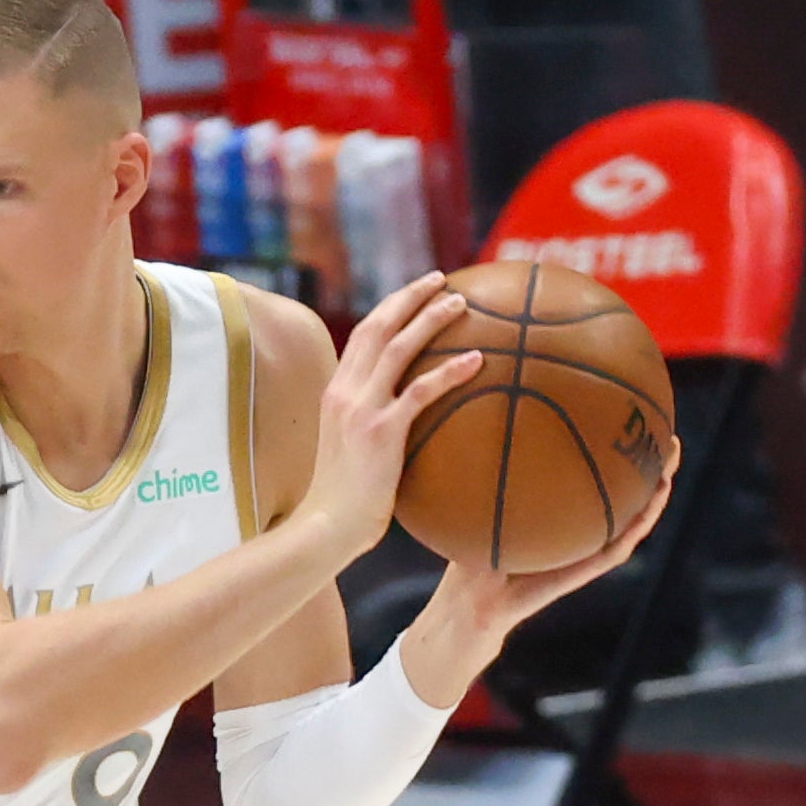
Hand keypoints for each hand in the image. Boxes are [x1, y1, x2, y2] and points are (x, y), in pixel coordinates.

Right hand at [301, 272, 484, 559]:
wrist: (326, 526)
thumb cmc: (344, 501)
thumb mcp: (352, 452)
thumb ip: (373, 426)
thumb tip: (411, 422)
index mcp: (336, 392)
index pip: (362, 335)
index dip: (391, 307)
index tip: (417, 292)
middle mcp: (344, 392)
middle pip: (377, 327)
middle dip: (410, 297)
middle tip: (443, 280)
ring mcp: (360, 410)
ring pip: (397, 347)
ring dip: (431, 320)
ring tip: (462, 303)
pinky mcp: (380, 432)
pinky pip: (420, 392)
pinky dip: (449, 372)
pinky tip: (479, 361)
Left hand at [433, 437, 682, 645]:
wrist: (471, 602)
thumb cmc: (472, 554)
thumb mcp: (479, 506)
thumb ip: (488, 475)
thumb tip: (479, 425)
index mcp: (562, 518)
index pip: (597, 483)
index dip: (618, 457)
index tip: (635, 422)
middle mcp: (580, 534)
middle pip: (625, 498)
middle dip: (650, 468)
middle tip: (669, 436)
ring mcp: (585, 553)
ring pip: (633, 522)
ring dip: (656, 495)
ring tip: (671, 464)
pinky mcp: (582, 573)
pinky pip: (615, 549)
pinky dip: (636, 527)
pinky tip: (652, 502)